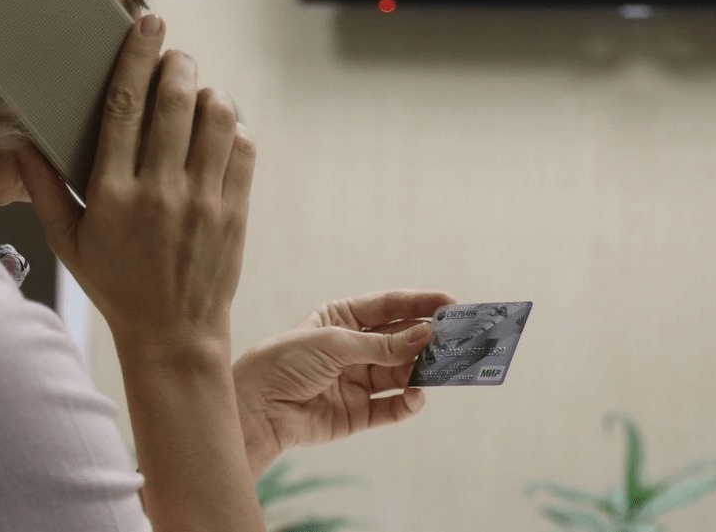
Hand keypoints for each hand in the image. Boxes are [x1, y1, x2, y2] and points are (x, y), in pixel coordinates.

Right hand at [19, 15, 255, 348]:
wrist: (173, 334)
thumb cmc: (116, 286)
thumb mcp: (68, 243)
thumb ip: (44, 190)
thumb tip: (20, 142)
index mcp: (113, 194)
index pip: (123, 107)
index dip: (135, 57)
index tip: (145, 23)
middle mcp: (160, 193)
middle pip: (175, 101)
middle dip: (178, 63)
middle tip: (175, 56)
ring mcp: (203, 202)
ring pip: (217, 118)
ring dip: (208, 94)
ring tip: (197, 97)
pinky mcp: (235, 211)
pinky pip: (243, 149)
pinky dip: (233, 130)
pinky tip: (218, 134)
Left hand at [233, 289, 453, 477]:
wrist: (257, 409)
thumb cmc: (286, 363)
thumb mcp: (335, 343)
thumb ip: (382, 345)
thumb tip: (426, 336)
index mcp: (340, 318)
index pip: (387, 306)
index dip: (419, 303)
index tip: (451, 303)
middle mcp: (352, 348)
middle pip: (399, 339)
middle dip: (427, 338)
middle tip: (458, 339)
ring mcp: (356, 380)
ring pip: (400, 372)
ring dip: (422, 370)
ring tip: (444, 368)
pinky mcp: (357, 413)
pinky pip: (391, 406)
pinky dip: (408, 402)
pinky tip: (417, 395)